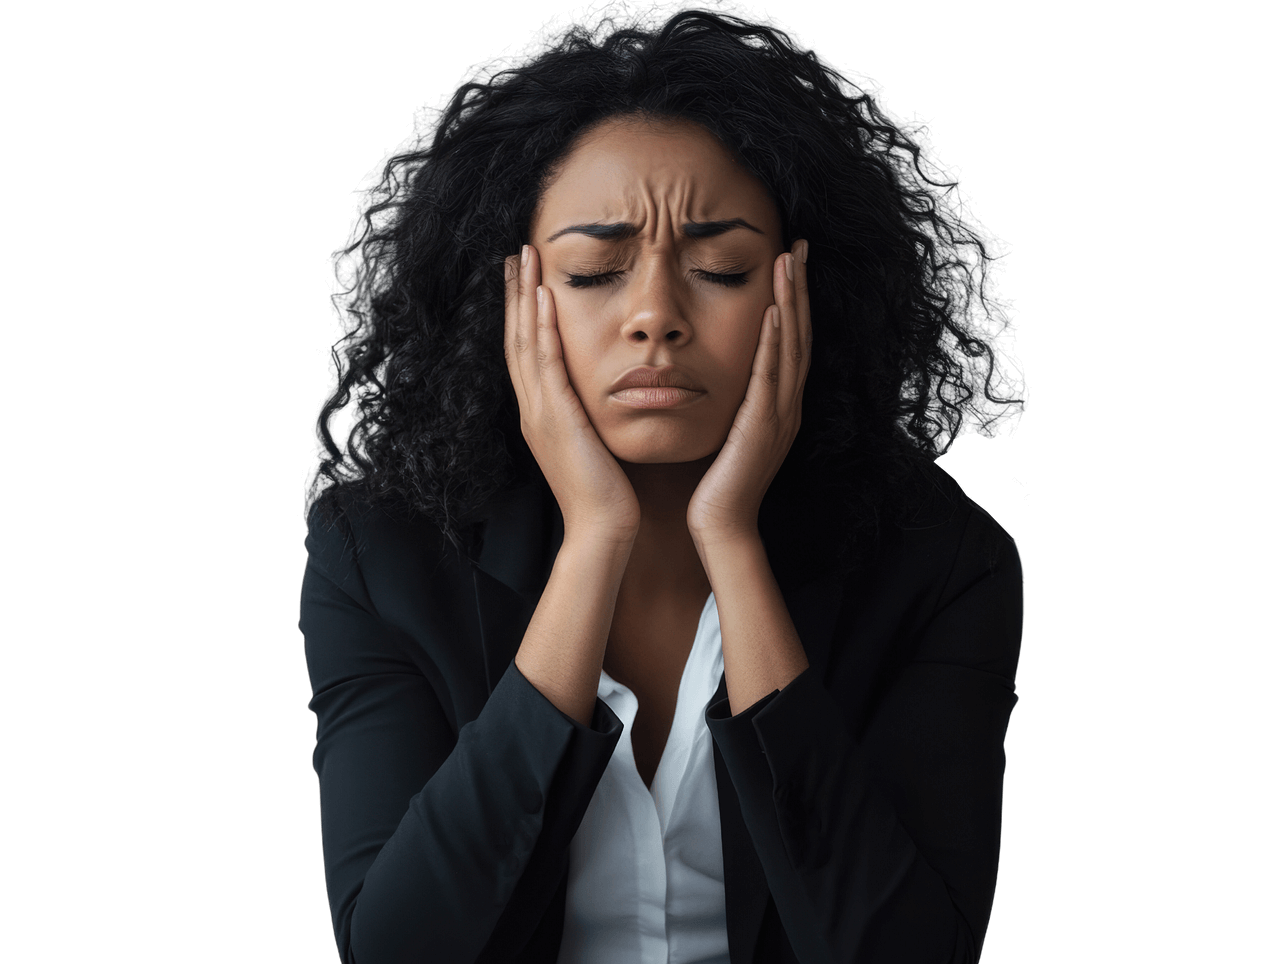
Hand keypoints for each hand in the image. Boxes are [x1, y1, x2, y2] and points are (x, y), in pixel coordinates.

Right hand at [504, 245, 641, 542]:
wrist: (603, 530)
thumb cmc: (607, 494)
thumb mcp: (594, 444)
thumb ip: (590, 417)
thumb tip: (602, 394)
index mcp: (542, 414)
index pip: (527, 352)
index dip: (522, 312)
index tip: (525, 276)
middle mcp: (534, 409)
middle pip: (516, 338)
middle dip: (515, 293)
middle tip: (515, 251)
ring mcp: (541, 413)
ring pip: (525, 342)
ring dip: (524, 297)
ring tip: (524, 257)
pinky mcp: (557, 418)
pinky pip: (547, 365)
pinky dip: (543, 329)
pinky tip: (544, 298)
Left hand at [687, 239, 811, 542]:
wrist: (719, 527)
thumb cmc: (713, 484)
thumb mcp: (724, 430)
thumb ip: (727, 400)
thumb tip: (710, 370)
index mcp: (777, 405)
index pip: (789, 342)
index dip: (792, 301)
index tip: (788, 263)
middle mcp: (786, 405)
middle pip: (798, 335)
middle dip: (799, 289)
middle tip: (798, 246)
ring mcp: (779, 416)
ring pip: (790, 348)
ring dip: (791, 303)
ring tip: (789, 262)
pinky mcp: (762, 428)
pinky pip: (770, 378)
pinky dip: (773, 343)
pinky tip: (771, 313)